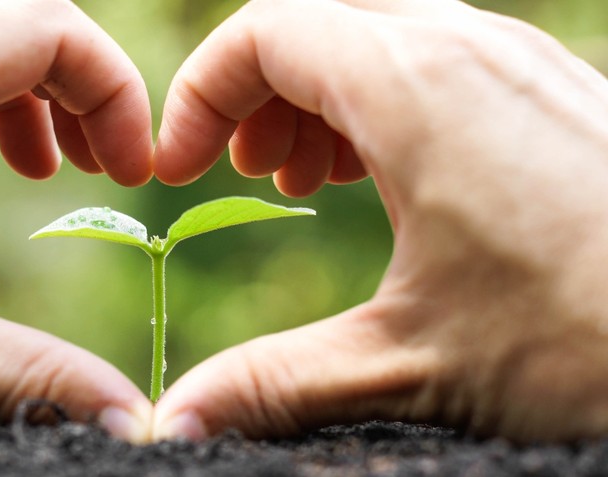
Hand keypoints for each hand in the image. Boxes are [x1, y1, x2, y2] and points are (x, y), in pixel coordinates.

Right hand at [152, 0, 607, 441]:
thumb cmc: (586, 347)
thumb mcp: (405, 368)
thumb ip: (272, 385)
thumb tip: (176, 424)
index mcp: (415, 88)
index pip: (266, 33)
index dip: (199, 95)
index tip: (178, 169)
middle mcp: (469, 49)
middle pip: (319, 20)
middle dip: (257, 89)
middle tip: (242, 170)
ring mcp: (521, 63)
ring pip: (382, 31)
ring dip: (322, 92)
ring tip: (306, 175)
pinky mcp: (554, 94)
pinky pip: (440, 59)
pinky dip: (384, 101)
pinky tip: (389, 178)